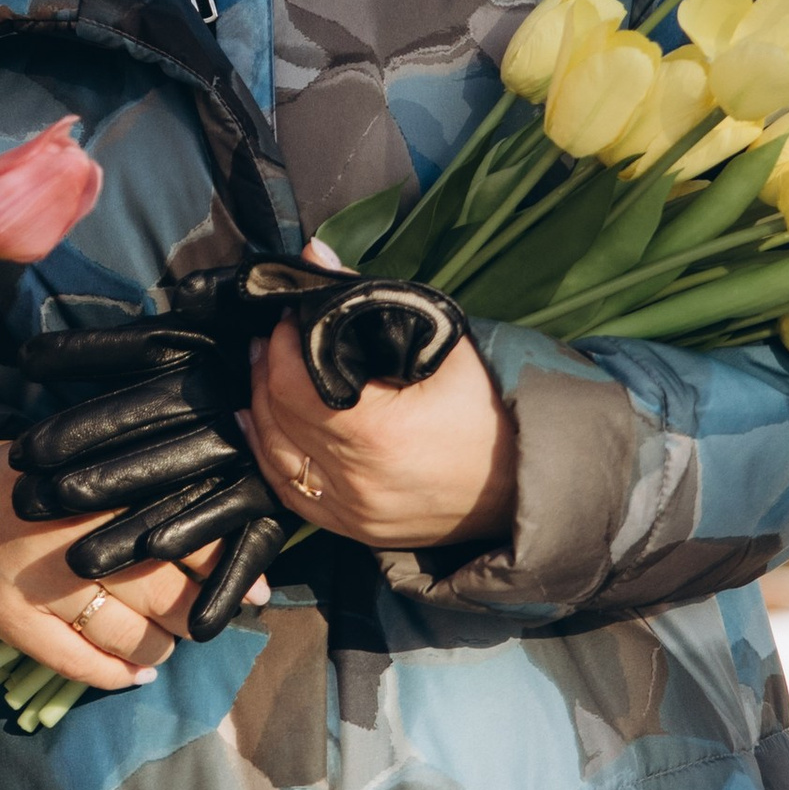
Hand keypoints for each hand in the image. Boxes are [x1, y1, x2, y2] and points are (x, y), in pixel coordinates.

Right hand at [0, 446, 248, 691]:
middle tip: (210, 617)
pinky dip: (116, 676)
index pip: (179, 533)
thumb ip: (148, 484)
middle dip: (197, 613)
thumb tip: (233, 510)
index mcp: (95, 492)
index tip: (259, 587)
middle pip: (161, 591)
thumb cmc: (37, 486)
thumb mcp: (90, 467)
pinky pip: (80, 665)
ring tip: (169, 641)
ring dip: (162, 648)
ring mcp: (39, 586)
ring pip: (128, 636)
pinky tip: (136, 672)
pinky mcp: (15, 624)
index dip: (224, 565)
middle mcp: (69, 538)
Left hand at [244, 322, 516, 556]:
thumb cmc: (489, 410)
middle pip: (280, 419)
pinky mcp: (356, 532)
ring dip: (261, 411)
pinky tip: (261, 429)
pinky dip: (271, 459)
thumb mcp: (441, 343)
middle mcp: (356, 481)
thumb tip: (316, 257)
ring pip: (276, 459)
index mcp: (376, 434)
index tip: (288, 318)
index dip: (281, 346)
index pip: (294, 385)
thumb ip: (372, 297)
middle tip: (272, 339)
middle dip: (267, 371)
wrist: (526, 481)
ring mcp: (354, 514)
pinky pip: (293, 496)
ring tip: (263, 375)